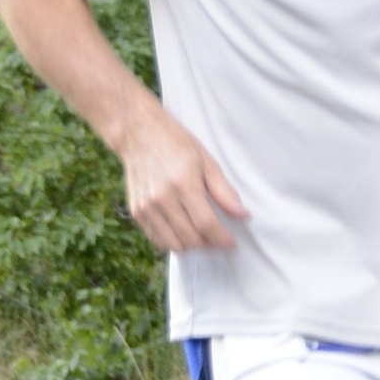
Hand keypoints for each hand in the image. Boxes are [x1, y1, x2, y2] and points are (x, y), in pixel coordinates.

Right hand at [119, 96, 247, 252]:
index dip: (222, 238)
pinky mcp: (136, 211)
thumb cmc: (176, 144)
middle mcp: (162, 198)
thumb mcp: (206, 161)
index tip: (231, 242)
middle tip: (218, 238)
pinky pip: (156, 239)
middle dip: (210, 243)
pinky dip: (172, 241)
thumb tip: (242, 215)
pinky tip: (181, 231)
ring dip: (191, 245)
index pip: (206, 224)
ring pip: (173, 244)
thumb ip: (224, 191)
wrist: (139, 133)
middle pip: (191, 238)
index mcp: (184, 183)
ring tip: (201, 236)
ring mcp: (147, 207)